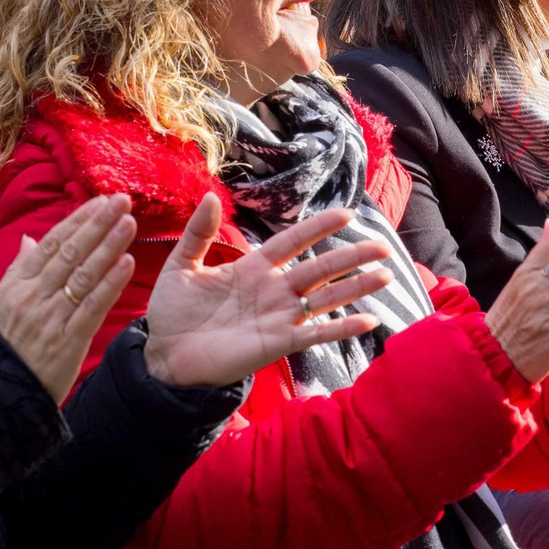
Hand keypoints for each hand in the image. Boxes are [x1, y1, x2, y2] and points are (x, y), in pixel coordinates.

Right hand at [0, 194, 139, 403]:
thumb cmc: (0, 344)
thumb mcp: (0, 302)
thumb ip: (19, 269)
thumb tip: (30, 240)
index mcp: (17, 283)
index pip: (53, 244)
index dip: (78, 221)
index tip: (100, 201)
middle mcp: (34, 295)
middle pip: (71, 253)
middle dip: (98, 224)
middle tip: (121, 200)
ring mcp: (52, 317)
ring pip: (84, 275)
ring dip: (109, 246)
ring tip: (129, 223)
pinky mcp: (68, 340)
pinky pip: (92, 307)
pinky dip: (111, 284)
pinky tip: (128, 264)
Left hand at [142, 199, 395, 386]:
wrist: (162, 354)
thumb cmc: (172, 311)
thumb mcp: (181, 266)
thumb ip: (198, 233)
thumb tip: (209, 194)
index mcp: (254, 268)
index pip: (292, 242)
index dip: (317, 228)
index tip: (345, 213)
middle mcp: (274, 290)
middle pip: (320, 269)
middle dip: (352, 256)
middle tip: (383, 246)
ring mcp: (279, 317)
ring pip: (325, 299)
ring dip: (355, 288)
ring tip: (385, 276)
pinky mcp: (277, 344)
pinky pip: (315, 333)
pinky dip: (341, 328)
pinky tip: (368, 320)